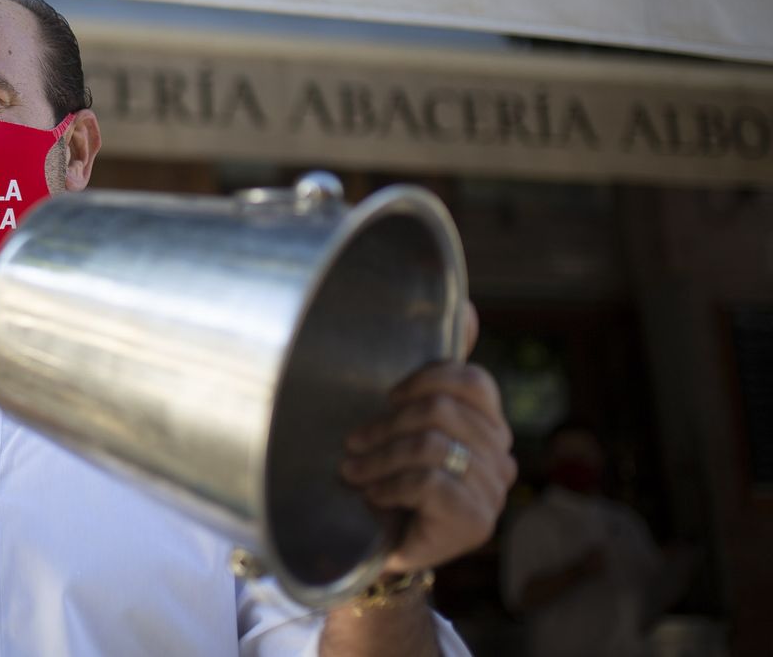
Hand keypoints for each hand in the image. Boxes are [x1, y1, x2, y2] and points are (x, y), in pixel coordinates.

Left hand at [339, 303, 516, 572]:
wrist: (372, 548)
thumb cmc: (384, 475)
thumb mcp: (400, 418)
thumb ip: (430, 373)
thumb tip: (469, 307)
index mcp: (488, 427)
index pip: (473, 381)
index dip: (424, 380)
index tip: (386, 398)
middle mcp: (500, 458)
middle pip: (442, 410)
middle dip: (386, 424)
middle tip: (354, 443)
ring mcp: (493, 493)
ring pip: (431, 445)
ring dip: (379, 458)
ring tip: (354, 472)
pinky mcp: (477, 523)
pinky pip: (429, 482)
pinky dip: (390, 486)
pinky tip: (374, 498)